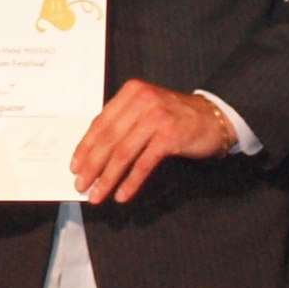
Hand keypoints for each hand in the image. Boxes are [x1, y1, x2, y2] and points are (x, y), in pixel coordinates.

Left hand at [70, 81, 238, 207]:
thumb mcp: (146, 110)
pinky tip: (123, 194)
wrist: (214, 117)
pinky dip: (131, 181)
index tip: (75, 166)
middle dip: (92, 165)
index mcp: (131, 93)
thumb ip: (123, 123)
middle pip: (109, 138)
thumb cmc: (176, 117)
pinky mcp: (170, 136)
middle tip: (81, 185)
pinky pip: (144, 163)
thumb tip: (93, 154)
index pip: (100, 123)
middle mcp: (142, 101)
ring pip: (124, 153)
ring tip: (98, 194)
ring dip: (108, 177)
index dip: (85, 147)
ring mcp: (157, 117)